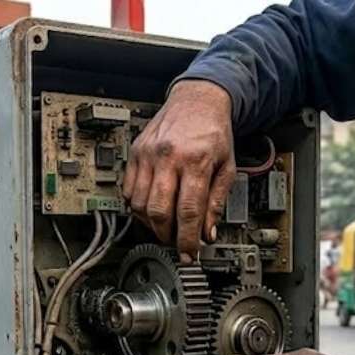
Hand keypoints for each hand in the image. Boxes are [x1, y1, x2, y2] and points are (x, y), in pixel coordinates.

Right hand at [123, 79, 236, 261]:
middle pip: (159, 211)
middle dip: (166, 235)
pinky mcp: (135, 152)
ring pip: (138, 204)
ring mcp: (148, 154)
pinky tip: (149, 208)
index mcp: (196, 161)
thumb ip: (217, 201)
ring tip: (163, 227)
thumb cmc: (213, 132)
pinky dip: (136, 206)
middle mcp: (168, 157)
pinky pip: (127, 189)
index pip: (188, 211)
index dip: (187, 239)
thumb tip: (207, 233)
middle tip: (175, 242)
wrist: (197, 100)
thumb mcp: (227, 167)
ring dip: (150, 223)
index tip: (189, 254)